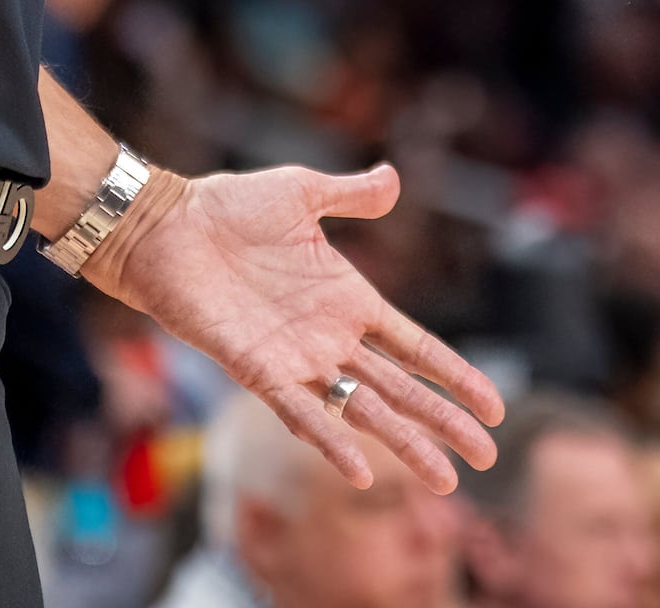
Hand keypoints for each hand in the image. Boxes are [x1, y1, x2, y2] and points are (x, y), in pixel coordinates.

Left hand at [83, 163, 503, 491]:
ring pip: (363, 410)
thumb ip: (350, 195)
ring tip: (445, 480)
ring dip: (404, 443)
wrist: (165, 225)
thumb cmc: (227, 208)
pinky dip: (333, 440)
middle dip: (444, 423)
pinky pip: (302, 412)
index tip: (494, 406)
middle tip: (487, 458)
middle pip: (401, 389)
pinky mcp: (257, 369)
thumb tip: (394, 179)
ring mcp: (297, 358)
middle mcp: (330, 337)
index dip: (454, 375)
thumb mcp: (301, 193)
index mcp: (348, 299)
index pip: (416, 346)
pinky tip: (363, 472)